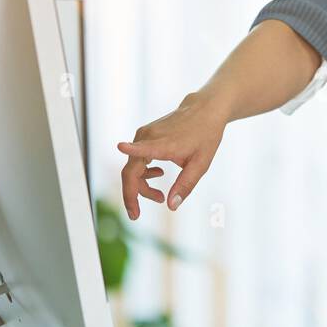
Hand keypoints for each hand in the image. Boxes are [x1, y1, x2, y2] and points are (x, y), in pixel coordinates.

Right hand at [118, 93, 226, 218]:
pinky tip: (158, 175)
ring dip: (140, 185)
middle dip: (131, 194)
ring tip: (159, 197)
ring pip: (132, 167)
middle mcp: (149, 137)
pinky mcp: (144, 135)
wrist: (204, 111)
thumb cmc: (205, 136)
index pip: (145, 147)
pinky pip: (135, 159)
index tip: (121, 146)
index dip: (131, 149)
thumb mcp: (201, 164)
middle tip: (136, 215)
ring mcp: (144, 134)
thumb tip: (171, 206)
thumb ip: (185, 185)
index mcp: (165, 143)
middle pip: (130, 170)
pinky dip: (142, 173)